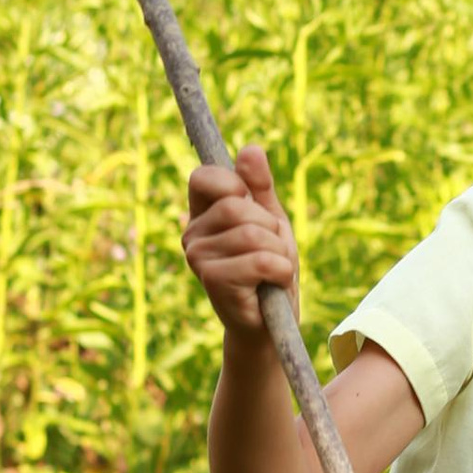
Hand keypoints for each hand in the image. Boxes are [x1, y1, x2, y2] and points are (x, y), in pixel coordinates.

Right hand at [181, 141, 298, 338]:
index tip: (250, 205)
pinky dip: (281, 270)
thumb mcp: (271, 221)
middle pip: (237, 206)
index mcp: (201, 213)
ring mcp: (198, 258)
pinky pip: (261, 259)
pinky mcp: (213, 281)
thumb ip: (260, 187)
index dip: (234, 185)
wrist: (270, 324)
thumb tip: (250, 149)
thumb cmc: (269, 269)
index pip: (204, 176)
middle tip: (271, 251)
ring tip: (272, 271)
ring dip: (279, 252)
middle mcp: (191, 234)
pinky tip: (272, 285)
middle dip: (270, 228)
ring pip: (253, 234)